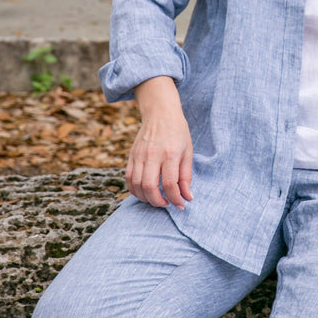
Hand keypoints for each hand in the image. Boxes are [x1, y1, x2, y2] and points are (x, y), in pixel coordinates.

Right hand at [127, 77, 193, 209]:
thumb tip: (187, 197)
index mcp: (169, 154)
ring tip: (156, 199)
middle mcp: (152, 155)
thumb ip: (186, 176)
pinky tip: (145, 192)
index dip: (175, 198)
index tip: (181, 204)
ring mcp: (139, 155)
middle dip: (158, 202)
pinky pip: (129, 178)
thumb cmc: (178, 132)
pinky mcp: (131, 155)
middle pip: (149, 187)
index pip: (169, 183)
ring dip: (146, 198)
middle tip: (167, 204)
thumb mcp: (188, 152)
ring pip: (136, 185)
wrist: (160, 113)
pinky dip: (135, 190)